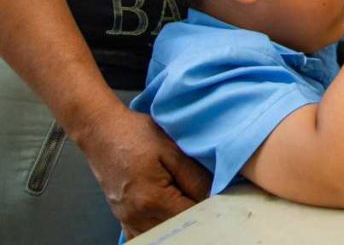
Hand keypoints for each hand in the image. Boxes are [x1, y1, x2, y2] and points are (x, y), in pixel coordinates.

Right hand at [77, 106, 210, 238]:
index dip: (209, 208)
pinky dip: (162, 226)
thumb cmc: (135, 135)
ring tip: (190, 199)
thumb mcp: (173, 150)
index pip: (191, 218)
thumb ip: (195, 178)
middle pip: (178, 229)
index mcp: (152, 200)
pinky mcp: (123, 218)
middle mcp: (137, 216)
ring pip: (164, 233)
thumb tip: (214, 196)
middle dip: (196, 215)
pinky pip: (146, 233)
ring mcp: (128, 220)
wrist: (102, 131)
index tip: (221, 197)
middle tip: (207, 196)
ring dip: (180, 221)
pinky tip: (171, 211)